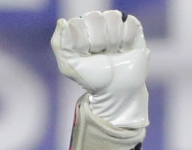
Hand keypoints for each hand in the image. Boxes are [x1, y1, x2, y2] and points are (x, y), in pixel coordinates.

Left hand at [51, 10, 149, 128]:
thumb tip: (62, 21)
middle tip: (100, 54)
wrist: (115, 89)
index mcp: (77, 28)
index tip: (85, 55)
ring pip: (112, 17)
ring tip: (113, 52)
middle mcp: (95, 22)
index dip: (81, 42)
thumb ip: (59, 44)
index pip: (76, 23)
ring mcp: (114, 22)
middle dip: (97, 42)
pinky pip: (129, 23)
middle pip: (94, 17)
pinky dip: (127, 40)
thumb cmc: (91, 77)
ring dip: (113, 41)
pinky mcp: (132, 26)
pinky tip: (124, 49)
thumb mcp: (68, 66)